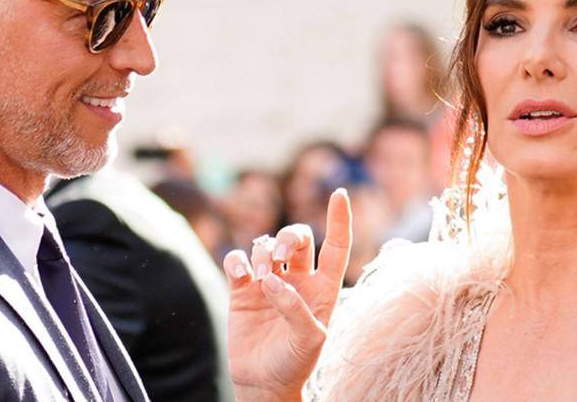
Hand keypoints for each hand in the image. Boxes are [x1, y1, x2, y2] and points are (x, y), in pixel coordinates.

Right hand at [222, 189, 351, 401]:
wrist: (262, 383)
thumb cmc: (294, 363)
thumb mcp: (309, 341)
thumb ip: (296, 309)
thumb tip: (274, 281)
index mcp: (323, 288)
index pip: (336, 246)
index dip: (339, 220)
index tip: (339, 194)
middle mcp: (297, 280)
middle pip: (297, 238)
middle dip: (288, 236)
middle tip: (279, 254)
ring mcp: (268, 283)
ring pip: (266, 245)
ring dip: (263, 253)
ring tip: (260, 276)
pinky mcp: (242, 290)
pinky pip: (237, 260)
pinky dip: (237, 260)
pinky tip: (240, 274)